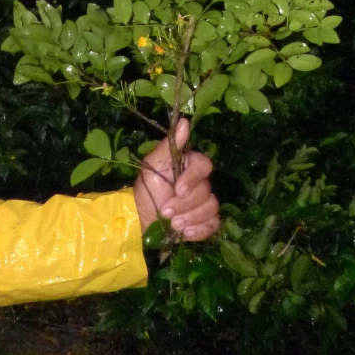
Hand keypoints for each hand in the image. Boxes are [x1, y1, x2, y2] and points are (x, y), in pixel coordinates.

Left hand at [133, 118, 219, 240]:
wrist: (140, 218)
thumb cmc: (146, 188)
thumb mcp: (153, 165)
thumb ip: (170, 145)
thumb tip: (184, 121)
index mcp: (189, 165)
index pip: (204, 165)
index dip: (193, 179)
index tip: (177, 189)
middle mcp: (200, 182)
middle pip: (206, 191)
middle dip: (184, 204)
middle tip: (166, 211)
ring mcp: (204, 202)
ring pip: (211, 208)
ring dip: (190, 218)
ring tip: (173, 224)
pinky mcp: (204, 221)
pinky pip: (214, 224)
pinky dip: (200, 230)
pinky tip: (185, 233)